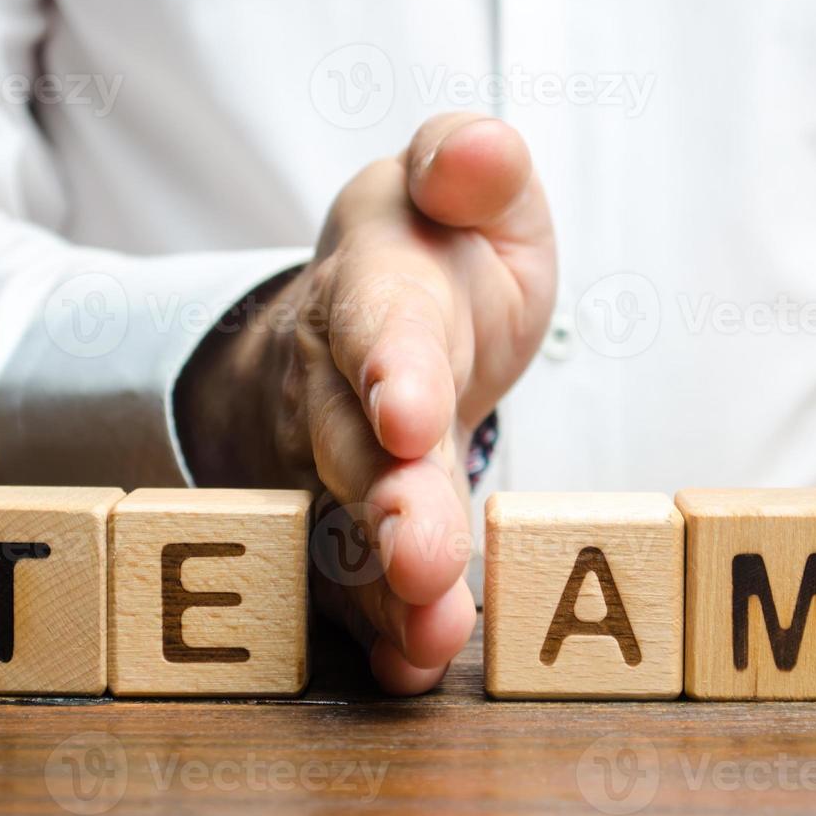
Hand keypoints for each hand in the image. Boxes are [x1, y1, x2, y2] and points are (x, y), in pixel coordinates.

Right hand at [177, 113, 556, 693]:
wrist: (369, 326)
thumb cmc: (437, 255)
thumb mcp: (462, 190)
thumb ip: (472, 167)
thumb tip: (479, 149)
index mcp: (378, 283)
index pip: (379, 323)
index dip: (390, 369)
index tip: (410, 415)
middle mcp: (340, 380)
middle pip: (355, 446)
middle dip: (389, 504)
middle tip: (422, 560)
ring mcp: (335, 460)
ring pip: (347, 525)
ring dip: (384, 584)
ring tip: (430, 636)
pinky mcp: (346, 520)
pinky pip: (351, 579)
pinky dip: (378, 628)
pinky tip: (413, 666)